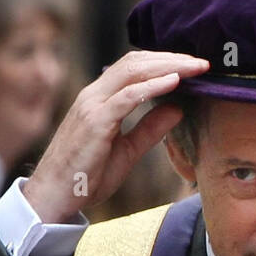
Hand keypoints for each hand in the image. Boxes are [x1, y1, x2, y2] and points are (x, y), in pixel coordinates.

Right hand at [23, 50, 209, 222]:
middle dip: (171, 58)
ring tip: (195, 68)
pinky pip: (127, 97)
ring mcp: (92, 106)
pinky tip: (174, 82)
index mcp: (100, 99)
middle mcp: (94, 95)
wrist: (54, 197)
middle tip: (202, 62)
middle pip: (135, 62)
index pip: (134, 67)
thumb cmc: (86, 177)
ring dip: (168, 66)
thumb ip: (150, 129)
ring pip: (132, 72)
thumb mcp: (127, 151)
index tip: (193, 67)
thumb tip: (178, 108)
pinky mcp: (94, 122)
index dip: (165, 62)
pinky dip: (152, 86)